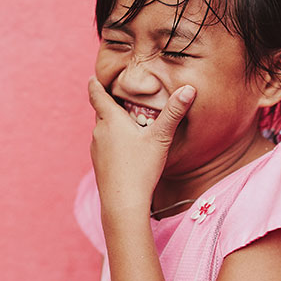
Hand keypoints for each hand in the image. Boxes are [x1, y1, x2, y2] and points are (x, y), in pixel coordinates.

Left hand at [88, 77, 195, 215]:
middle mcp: (99, 132)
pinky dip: (112, 142)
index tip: (91, 77)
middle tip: (119, 98)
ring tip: (126, 124)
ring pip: (103, 130)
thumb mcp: (160, 138)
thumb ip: (174, 112)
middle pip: (101, 112)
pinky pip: (104, 146)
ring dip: (112, 125)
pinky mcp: (99, 164)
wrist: (123, 203)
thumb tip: (189, 88)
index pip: (97, 95)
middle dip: (109, 105)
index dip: (94, 85)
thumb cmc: (141, 168)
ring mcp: (96, 149)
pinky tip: (125, 150)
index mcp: (111, 120)